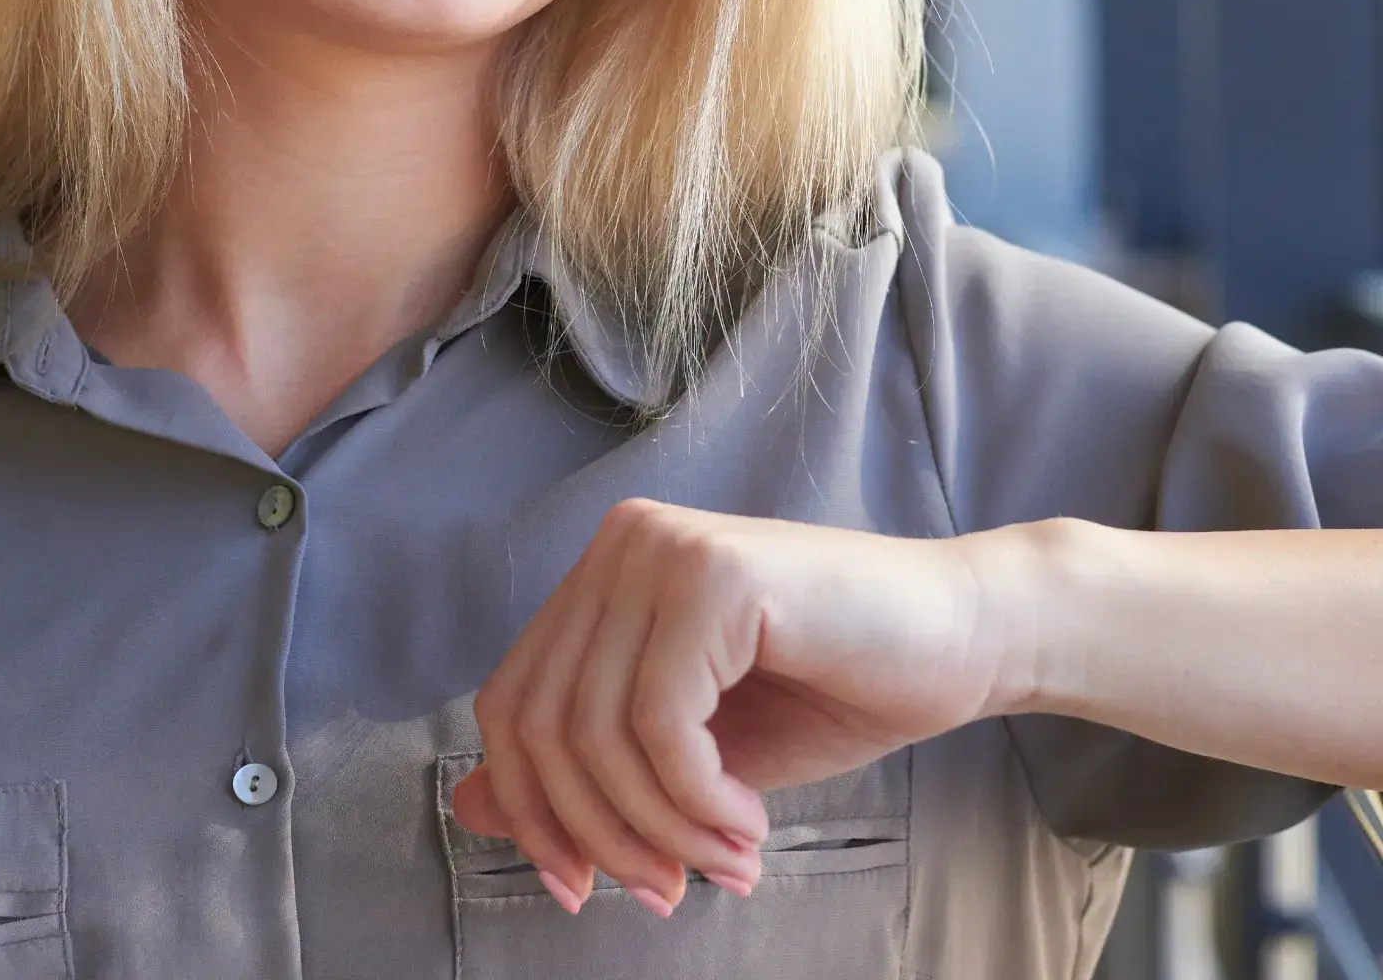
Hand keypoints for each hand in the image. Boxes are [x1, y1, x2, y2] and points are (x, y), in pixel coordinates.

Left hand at [450, 499, 1008, 915]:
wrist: (965, 636)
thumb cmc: (835, 687)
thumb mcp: (690, 749)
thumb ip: (589, 768)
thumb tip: (469, 807)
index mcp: (605, 573)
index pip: (511, 701)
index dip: (532, 809)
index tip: (581, 888)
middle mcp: (622, 544)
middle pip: (540, 721)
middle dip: (595, 832)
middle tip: (667, 891)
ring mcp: (663, 549)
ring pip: (597, 730)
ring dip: (660, 828)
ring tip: (727, 858)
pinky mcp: (715, 575)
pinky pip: (660, 722)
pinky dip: (696, 800)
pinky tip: (749, 820)